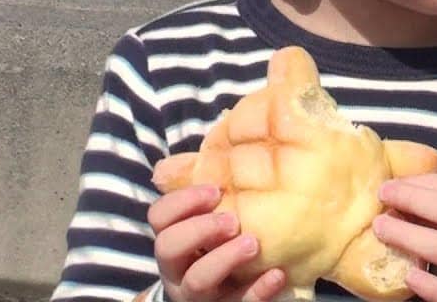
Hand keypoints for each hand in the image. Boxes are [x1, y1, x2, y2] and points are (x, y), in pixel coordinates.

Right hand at [147, 184, 288, 301]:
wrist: (220, 298)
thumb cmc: (218, 248)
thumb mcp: (208, 221)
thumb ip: (207, 194)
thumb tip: (212, 150)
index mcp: (172, 239)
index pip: (158, 217)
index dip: (181, 202)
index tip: (215, 191)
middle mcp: (176, 268)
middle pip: (168, 248)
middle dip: (199, 229)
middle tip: (232, 220)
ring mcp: (196, 295)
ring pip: (197, 281)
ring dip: (225, 259)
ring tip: (254, 243)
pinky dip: (257, 290)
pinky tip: (277, 274)